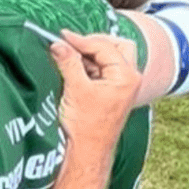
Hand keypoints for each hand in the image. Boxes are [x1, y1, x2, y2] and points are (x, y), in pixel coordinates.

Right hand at [51, 29, 140, 152]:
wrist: (86, 151)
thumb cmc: (85, 126)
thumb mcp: (75, 89)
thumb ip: (68, 63)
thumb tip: (58, 44)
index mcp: (126, 76)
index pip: (105, 47)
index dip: (81, 40)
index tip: (61, 37)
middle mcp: (130, 79)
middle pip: (118, 47)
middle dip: (95, 43)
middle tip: (73, 44)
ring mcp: (123, 87)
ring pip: (112, 58)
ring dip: (92, 55)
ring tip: (70, 59)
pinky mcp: (113, 94)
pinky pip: (105, 71)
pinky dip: (91, 67)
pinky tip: (74, 71)